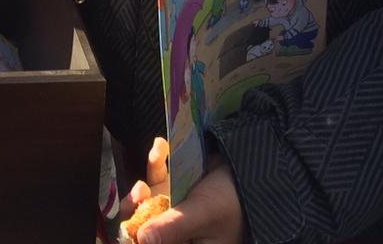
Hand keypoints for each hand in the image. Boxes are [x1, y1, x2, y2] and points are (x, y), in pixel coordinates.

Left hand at [126, 139, 243, 243]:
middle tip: (141, 191)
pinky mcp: (173, 191)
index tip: (129, 222)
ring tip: (150, 170)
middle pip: (142, 228)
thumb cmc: (233, 201)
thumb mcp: (202, 214)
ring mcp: (172, 213)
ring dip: (141, 188)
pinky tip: (160, 147)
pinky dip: (155, 164)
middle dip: (135, 210)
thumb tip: (140, 239)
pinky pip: (156, 181)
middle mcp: (177, 235)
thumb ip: (171, 228)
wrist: (253, 172)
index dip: (136, 235)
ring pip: (144, 204)